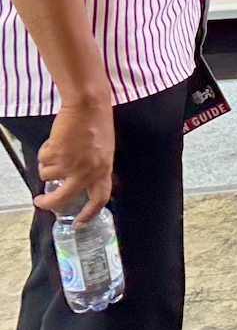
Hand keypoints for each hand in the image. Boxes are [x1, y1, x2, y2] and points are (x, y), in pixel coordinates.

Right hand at [34, 99, 113, 221]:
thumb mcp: (102, 151)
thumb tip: (76, 183)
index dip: (89, 214)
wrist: (88, 106)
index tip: (78, 223)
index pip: (100, 199)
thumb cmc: (96, 125)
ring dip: (48, 163)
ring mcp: (70, 164)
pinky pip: (43, 160)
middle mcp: (87, 171)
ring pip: (48, 174)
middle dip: (49, 202)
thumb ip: (92, 168)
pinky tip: (56, 140)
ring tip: (59, 147)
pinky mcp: (56, 155)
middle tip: (40, 201)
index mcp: (104, 170)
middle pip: (63, 198)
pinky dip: (45, 151)